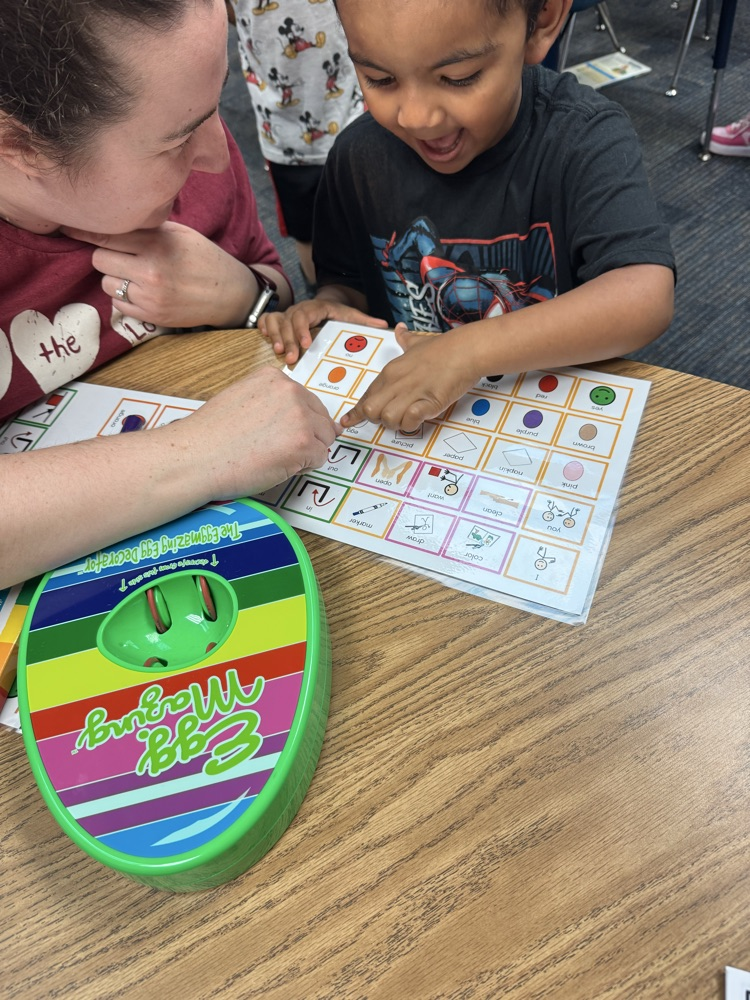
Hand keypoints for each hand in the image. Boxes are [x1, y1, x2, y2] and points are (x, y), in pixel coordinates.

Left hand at [61, 222, 258, 328]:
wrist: (229, 294)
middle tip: (120, 254)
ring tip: (133, 274)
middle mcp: (151, 272)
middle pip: (99, 259)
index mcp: (157, 245)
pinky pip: (118, 304)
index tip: (72, 226)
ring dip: (113, 277)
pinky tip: (141, 290)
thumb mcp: (179, 233)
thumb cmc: (204, 258)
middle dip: (106, 255)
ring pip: (106, 284)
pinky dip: (123, 297)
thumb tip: (109, 219)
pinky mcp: (152, 316)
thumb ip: (146, 228)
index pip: (106, 235)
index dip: (85, 230)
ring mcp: (150, 297)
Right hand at [179, 367, 336, 496]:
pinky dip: (304, 467)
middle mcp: (291, 392)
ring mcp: (300, 417)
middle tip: (276, 449)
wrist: (196, 456)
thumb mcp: (242, 398)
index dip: (295, 422)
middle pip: (321, 418)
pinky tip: (278, 466)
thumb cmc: (212, 435)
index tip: (276, 433)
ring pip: (324, 438)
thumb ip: (271, 401)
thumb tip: (297, 414)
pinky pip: (320, 458)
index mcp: (275, 378)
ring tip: (275, 457)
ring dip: (306, 452)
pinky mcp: (304, 444)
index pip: (306, 400)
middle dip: (306, 436)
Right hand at [258, 297, 387, 364]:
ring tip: (279, 353)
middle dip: (289, 340)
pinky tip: (264, 338)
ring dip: (275, 336)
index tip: (306, 344)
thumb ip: (364, 320)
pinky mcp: (279, 319)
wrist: (323, 303)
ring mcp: (287, 314)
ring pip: (276, 322)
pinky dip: (264, 327)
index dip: (302, 329)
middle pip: (288, 322)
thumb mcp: (350, 314)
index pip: (305, 316)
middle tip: (292, 358)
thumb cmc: (336, 312)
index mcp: (315, 308)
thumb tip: (384, 324)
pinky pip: (266, 320)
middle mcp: (298, 310)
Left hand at [341, 324, 478, 431]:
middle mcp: (396, 383)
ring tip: (409, 417)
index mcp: (390, 371)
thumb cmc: (444, 347)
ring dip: (396, 424)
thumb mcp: (417, 342)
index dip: (357, 412)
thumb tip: (400, 329)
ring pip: (388, 419)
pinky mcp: (428, 403)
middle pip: (370, 410)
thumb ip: (405, 339)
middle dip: (376, 420)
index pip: (366, 396)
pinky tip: (420, 417)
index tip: (348, 421)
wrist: (465, 350)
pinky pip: (410, 421)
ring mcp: (412, 393)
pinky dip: (411, 424)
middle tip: (391, 417)